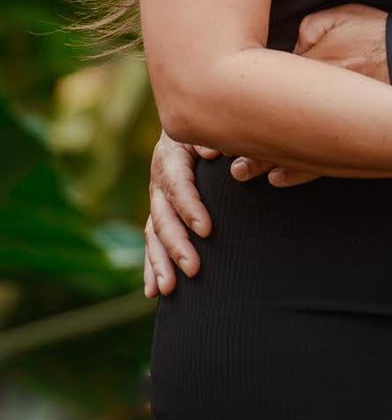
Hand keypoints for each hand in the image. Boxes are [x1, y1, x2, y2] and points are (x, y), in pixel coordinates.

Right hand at [143, 132, 213, 295]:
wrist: (189, 125)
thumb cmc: (209, 128)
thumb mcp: (209, 127)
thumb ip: (213, 139)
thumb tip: (212, 152)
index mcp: (171, 158)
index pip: (179, 186)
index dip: (191, 208)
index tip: (207, 230)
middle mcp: (159, 183)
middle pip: (164, 218)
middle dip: (177, 245)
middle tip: (193, 268)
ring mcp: (156, 202)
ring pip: (154, 236)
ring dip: (160, 263)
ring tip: (168, 289)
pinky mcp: (158, 216)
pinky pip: (152, 245)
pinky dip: (150, 268)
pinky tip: (153, 293)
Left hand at [218, 3, 391, 188]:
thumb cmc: (379, 35)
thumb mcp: (339, 17)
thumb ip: (309, 28)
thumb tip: (290, 42)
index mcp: (299, 68)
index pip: (257, 85)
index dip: (232, 96)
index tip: (212, 103)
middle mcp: (306, 102)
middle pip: (261, 124)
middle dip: (234, 140)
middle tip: (209, 152)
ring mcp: (327, 126)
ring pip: (283, 150)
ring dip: (259, 163)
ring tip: (238, 172)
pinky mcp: (348, 142)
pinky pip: (315, 164)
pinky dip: (295, 174)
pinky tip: (278, 180)